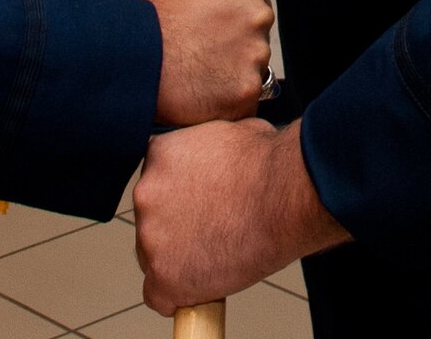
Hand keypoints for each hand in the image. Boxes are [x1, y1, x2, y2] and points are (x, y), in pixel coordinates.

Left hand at [134, 118, 347, 313]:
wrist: (285, 197)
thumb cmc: (270, 163)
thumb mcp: (229, 133)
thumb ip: (207, 147)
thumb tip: (218, 158)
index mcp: (160, 155)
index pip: (157, 181)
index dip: (181, 197)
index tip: (201, 207)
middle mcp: (145, 194)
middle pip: (152, 220)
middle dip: (177, 228)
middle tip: (213, 232)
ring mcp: (151, 237)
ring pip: (154, 258)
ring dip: (179, 260)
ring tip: (219, 256)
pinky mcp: (164, 277)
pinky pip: (159, 297)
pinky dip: (180, 296)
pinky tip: (203, 288)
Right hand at [137, 0, 274, 124]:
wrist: (136, 59)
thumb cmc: (149, 23)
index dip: (234, 13)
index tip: (223, 23)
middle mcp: (257, 14)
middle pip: (257, 31)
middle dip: (236, 42)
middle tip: (207, 49)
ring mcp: (256, 53)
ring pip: (253, 65)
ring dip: (233, 70)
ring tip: (200, 70)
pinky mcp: (249, 88)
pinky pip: (246, 96)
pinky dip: (228, 98)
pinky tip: (204, 90)